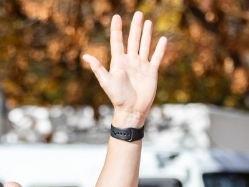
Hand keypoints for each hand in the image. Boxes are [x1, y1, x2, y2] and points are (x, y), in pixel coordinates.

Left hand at [83, 12, 166, 126]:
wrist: (131, 110)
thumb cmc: (117, 97)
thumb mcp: (106, 81)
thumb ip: (98, 68)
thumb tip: (85, 56)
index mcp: (119, 62)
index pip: (118, 42)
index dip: (117, 29)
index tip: (116, 16)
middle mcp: (130, 61)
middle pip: (133, 40)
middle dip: (135, 27)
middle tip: (138, 13)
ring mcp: (141, 66)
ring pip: (145, 46)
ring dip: (147, 34)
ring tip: (148, 22)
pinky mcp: (151, 72)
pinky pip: (156, 58)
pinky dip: (160, 49)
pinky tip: (162, 39)